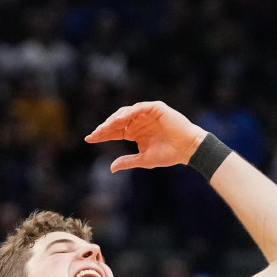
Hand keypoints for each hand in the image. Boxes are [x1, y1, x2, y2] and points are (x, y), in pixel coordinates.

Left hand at [84, 101, 206, 172]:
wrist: (187, 149)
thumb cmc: (168, 155)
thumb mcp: (143, 160)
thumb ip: (127, 161)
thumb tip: (111, 168)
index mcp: (135, 132)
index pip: (114, 132)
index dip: (101, 135)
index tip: (88, 139)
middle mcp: (139, 122)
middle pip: (117, 121)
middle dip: (104, 127)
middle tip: (94, 134)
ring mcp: (147, 114)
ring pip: (125, 113)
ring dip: (114, 119)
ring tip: (104, 128)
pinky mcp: (156, 108)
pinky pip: (139, 108)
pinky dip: (129, 113)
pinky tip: (120, 120)